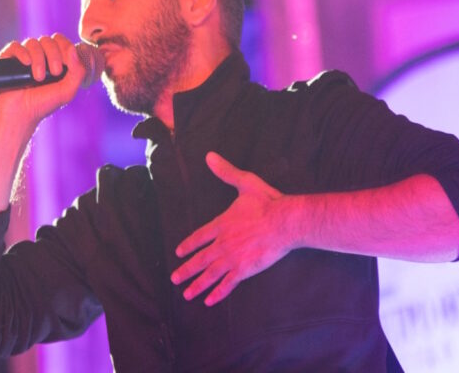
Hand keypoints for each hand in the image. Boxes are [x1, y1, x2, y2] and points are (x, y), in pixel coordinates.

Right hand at [0, 33, 85, 137]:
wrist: (20, 114)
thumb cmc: (44, 104)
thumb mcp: (67, 91)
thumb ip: (77, 72)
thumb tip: (73, 49)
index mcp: (54, 59)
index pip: (60, 41)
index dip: (65, 47)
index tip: (65, 66)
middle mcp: (39, 55)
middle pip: (48, 40)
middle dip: (54, 54)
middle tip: (54, 73)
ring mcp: (23, 56)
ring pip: (32, 42)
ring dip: (39, 58)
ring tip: (38, 78)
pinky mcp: (8, 59)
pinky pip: (15, 46)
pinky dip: (22, 53)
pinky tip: (26, 64)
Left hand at [170, 152, 302, 305]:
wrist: (284, 221)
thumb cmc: (267, 201)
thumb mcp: (244, 183)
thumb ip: (225, 172)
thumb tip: (209, 156)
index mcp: (221, 224)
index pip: (198, 237)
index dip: (188, 245)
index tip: (178, 253)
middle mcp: (222, 243)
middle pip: (199, 260)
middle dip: (185, 270)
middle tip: (174, 279)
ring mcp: (232, 258)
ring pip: (210, 275)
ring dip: (196, 285)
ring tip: (186, 295)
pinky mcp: (245, 269)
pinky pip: (228, 284)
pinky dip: (218, 293)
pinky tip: (209, 301)